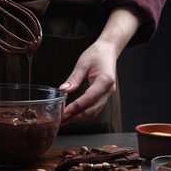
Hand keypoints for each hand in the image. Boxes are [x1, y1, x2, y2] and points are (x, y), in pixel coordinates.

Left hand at [59, 7, 140, 125]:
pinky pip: (94, 107)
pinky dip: (84, 112)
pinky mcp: (103, 94)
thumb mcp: (83, 64)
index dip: (76, 107)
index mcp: (105, 81)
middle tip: (62, 120)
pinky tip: (73, 114)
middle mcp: (108, 90)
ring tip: (65, 120)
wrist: (108, 50)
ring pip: (94, 111)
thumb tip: (63, 90)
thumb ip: (74, 78)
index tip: (64, 112)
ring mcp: (107, 93)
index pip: (89, 98)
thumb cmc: (96, 54)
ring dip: (80, 117)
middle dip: (77, 117)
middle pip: (92, 109)